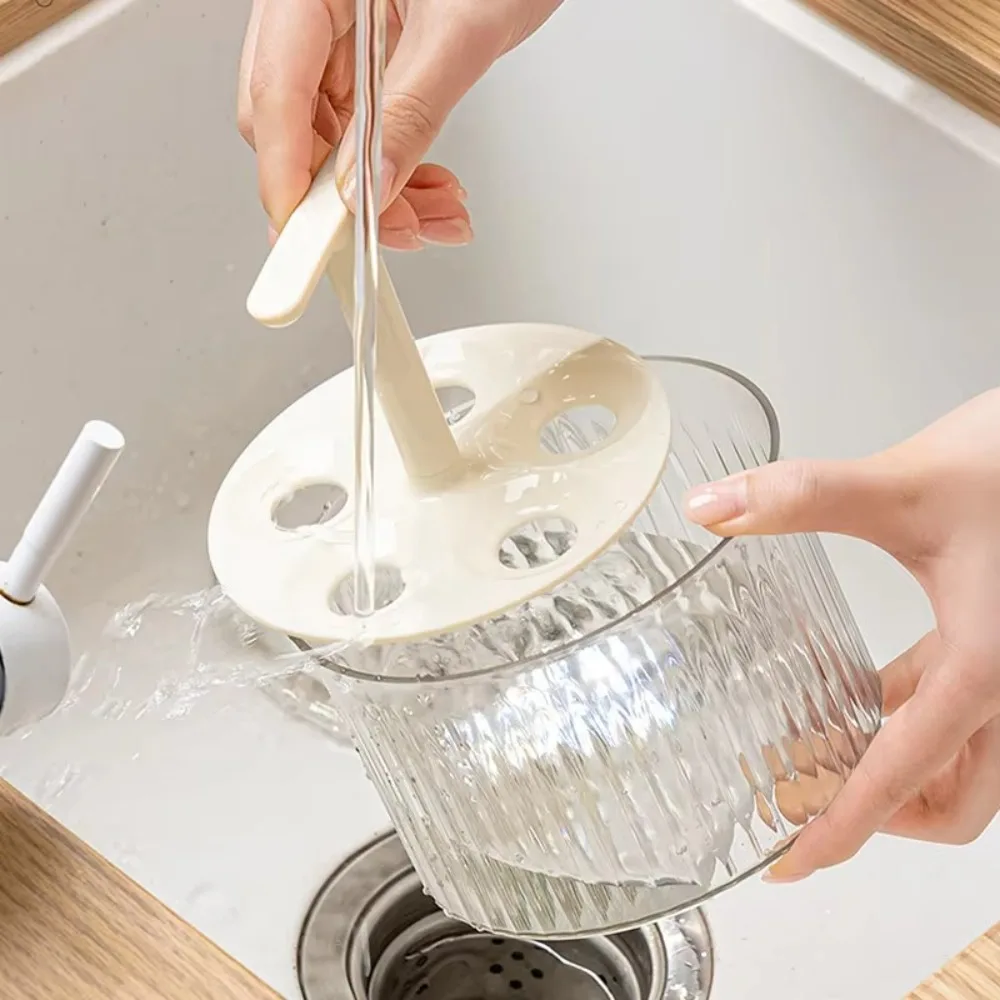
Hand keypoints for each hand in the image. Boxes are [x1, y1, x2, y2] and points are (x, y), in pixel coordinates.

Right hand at [238, 0, 562, 248]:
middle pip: (293, 127)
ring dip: (379, 195)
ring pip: (332, 143)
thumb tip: (370, 187)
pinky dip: (395, 172)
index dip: (288, 174)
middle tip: (391, 234)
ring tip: (435, 218)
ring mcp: (336, 40)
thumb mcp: (460, 33)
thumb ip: (411, 112)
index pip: (275, 91)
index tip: (311, 236)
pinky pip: (363, 134)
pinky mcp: (366, 63)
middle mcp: (312, 12)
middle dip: (343, 195)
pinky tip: (431, 192)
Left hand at [684, 389, 999, 881]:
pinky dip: (903, 722)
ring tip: (809, 749)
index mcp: (987, 668)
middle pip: (951, 801)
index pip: (906, 777)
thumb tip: (711, 508)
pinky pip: (952, 713)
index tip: (791, 863)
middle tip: (797, 795)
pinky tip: (855, 692)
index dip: (844, 829)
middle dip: (877, 814)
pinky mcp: (994, 645)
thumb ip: (801, 496)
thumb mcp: (899, 486)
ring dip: (890, 770)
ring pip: (957, 764)